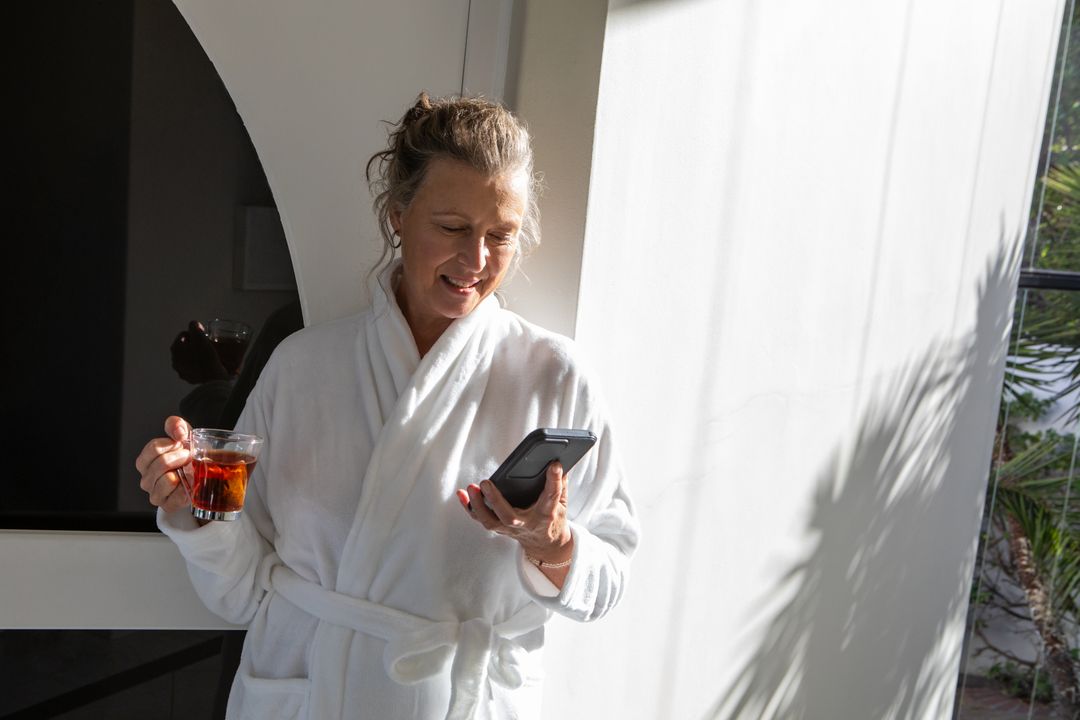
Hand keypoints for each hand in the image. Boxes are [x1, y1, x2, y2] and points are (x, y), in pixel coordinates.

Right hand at [135, 416, 192, 513]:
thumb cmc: (185, 456)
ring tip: (190, 470)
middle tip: (189, 456)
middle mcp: (146, 479)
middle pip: (161, 463)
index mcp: (145, 462)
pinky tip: (190, 484)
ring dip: (185, 472)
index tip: (181, 443)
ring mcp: (155, 494)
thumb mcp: (181, 436)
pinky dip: (187, 488)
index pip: (153, 448)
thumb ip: (176, 426)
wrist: (197, 478)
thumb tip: (178, 432)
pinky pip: (177, 496)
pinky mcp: (167, 505)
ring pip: (168, 480)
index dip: (171, 444)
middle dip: (181, 457)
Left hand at [171, 321, 228, 383]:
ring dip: (195, 354)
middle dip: (194, 344)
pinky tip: (205, 364)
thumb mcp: (200, 337)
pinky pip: (192, 367)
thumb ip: (194, 326)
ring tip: (206, 354)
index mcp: (175, 348)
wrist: (212, 377)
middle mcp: (174, 360)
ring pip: (188, 357)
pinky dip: (197, 365)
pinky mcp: (188, 378)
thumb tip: (194, 324)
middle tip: (206, 345)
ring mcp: (181, 370)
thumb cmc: (205, 355)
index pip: (183, 334)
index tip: (204, 336)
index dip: (195, 333)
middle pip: (185, 346)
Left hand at [457, 462, 572, 565]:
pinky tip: (462, 493)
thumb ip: (560, 484)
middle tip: (486, 482)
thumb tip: (557, 461)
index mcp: (546, 515)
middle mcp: (526, 523)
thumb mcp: (563, 503)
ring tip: (472, 487)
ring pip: (491, 521)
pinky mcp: (499, 527)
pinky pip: (481, 519)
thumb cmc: (553, 519)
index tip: (553, 465)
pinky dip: (469, 507)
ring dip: (478, 505)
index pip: (551, 497)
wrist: (546, 545)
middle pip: (509, 516)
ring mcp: (511, 528)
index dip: (553, 481)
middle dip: (495, 500)